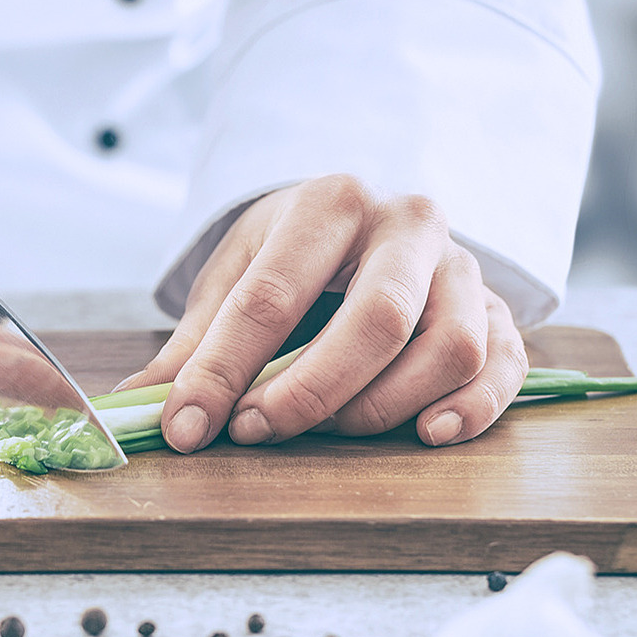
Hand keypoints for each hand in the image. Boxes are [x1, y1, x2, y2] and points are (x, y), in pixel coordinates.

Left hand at [119, 175, 528, 451]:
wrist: (366, 221)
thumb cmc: (294, 256)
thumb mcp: (236, 277)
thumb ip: (192, 345)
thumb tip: (133, 403)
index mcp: (329, 202)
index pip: (272, 294)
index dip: (223, 371)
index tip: (187, 427)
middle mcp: (408, 223)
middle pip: (376, 320)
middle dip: (311, 390)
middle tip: (258, 431)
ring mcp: (463, 267)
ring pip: (448, 346)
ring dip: (384, 406)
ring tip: (331, 431)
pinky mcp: (499, 310)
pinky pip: (503, 364)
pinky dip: (472, 408)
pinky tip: (427, 433)